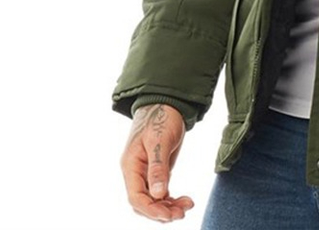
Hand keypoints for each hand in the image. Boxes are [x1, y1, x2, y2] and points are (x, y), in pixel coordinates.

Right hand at [121, 103, 194, 221]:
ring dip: (168, 207)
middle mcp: (136, 172)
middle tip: (182, 213)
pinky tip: (184, 200)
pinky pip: (160, 192)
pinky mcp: (157, 170)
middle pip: (144, 203)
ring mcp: (146, 172)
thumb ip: (157, 167)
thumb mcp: (160, 141)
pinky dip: (170, 199)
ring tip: (187, 206)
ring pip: (153, 199)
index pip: (136, 197)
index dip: (151, 209)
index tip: (169, 215)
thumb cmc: (161, 117)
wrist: (167, 102)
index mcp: (131, 166)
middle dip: (161, 211)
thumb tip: (157, 194)